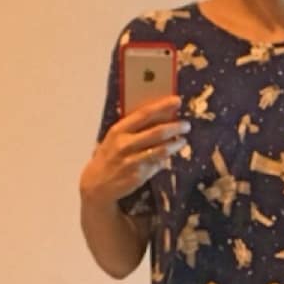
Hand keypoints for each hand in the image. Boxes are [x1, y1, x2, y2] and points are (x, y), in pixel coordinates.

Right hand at [79, 93, 189, 208]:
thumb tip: (162, 117)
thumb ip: (135, 128)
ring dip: (175, 144)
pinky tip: (170, 155)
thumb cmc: (109, 155)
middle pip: (157, 132)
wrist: (97, 183)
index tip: (177, 100)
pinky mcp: (138, 176)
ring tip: (183, 140)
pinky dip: (166, 159)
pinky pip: (158, 164)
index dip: (162, 106)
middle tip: (186, 124)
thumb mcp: (116, 137)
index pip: (144, 114)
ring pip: (161, 150)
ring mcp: (132, 161)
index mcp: (119, 130)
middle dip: (175, 127)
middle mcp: (125, 144)